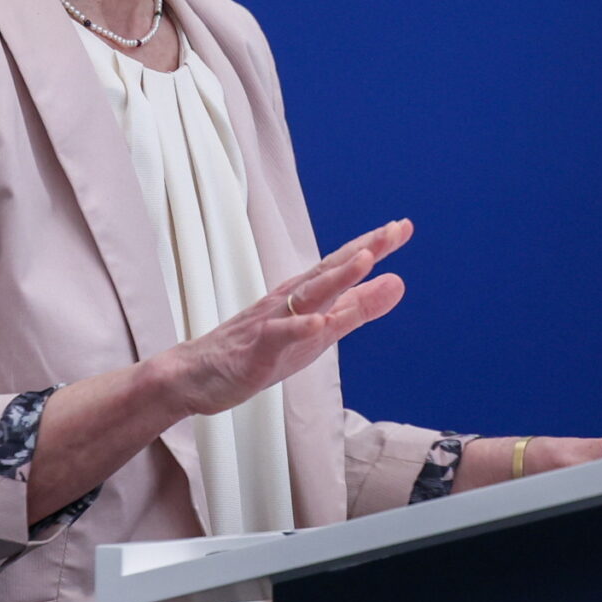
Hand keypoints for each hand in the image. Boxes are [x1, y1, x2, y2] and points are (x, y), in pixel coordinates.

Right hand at [158, 220, 411, 417]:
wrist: (198, 374)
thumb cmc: (261, 349)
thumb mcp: (319, 331)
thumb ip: (357, 308)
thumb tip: (398, 283)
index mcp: (307, 296)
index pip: (344, 265)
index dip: (375, 247)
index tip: (403, 227)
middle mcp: (290, 300)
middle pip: (330, 270)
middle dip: (363, 249)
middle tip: (394, 230)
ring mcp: (272, 321)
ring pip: (308, 296)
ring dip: (337, 277)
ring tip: (366, 260)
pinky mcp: (257, 349)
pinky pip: (279, 336)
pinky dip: (299, 328)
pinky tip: (319, 323)